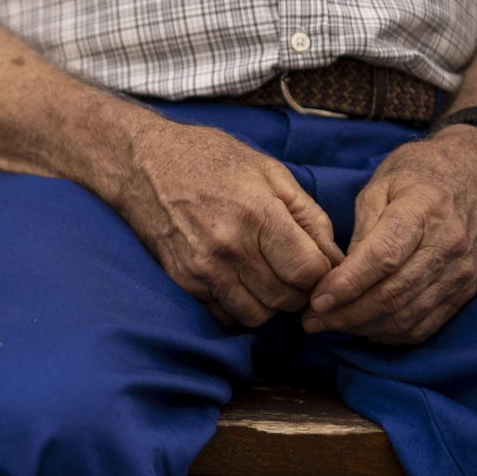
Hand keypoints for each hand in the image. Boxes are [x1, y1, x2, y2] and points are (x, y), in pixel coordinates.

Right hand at [110, 116, 340, 326]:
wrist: (143, 164)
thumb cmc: (211, 160)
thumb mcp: (270, 172)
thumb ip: (308, 215)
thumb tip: (333, 257)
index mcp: (258, 215)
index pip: (308, 272)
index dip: (323, 273)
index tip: (319, 264)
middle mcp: (229, 248)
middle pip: (285, 299)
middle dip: (299, 291)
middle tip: (296, 273)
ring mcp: (202, 269)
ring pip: (256, 315)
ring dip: (270, 304)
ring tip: (269, 279)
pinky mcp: (182, 281)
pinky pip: (224, 315)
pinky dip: (239, 306)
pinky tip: (240, 282)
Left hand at [303, 126, 476, 343]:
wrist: (472, 175)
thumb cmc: (415, 177)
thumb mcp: (378, 188)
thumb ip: (359, 232)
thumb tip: (337, 278)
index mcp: (423, 209)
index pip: (383, 258)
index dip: (347, 284)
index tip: (316, 300)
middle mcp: (448, 243)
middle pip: (393, 294)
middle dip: (345, 315)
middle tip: (312, 320)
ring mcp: (460, 270)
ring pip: (406, 316)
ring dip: (361, 328)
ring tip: (330, 325)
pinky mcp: (464, 289)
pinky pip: (424, 326)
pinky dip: (389, 334)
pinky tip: (363, 328)